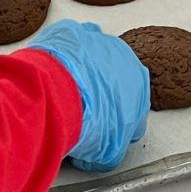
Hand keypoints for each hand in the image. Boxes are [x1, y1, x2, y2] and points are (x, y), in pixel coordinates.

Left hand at [28, 20, 149, 172]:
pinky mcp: (70, 33)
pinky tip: (51, 72)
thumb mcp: (105, 154)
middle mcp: (124, 59)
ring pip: (92, 60)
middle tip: (80, 115)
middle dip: (101, 97)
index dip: (118, 125)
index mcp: (138, 87)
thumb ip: (109, 154)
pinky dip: (62, 56)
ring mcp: (97, 42)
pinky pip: (69, 42)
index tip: (101, 135)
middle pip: (114, 81)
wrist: (55, 98)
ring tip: (61, 95)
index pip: (134, 109)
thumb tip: (94, 158)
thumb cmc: (86, 123)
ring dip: (82, 74)